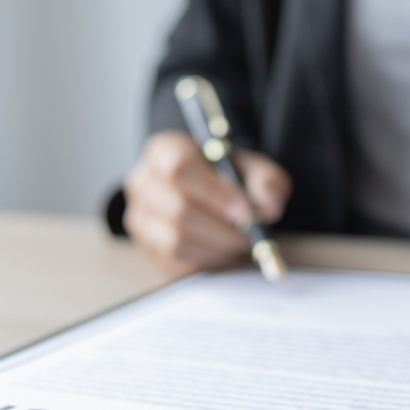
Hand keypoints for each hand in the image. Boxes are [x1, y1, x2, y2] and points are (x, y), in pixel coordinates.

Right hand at [123, 130, 291, 271]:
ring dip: (216, 246)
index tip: (247, 211)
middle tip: (251, 234)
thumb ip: (266, 181)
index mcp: (166, 149)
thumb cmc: (227, 175)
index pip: (180, 169)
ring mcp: (141, 215)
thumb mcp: (252, 167)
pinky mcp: (147, 245)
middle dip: (222, 228)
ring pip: (175, 240)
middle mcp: (145, 181)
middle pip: (177, 210)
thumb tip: (268, 207)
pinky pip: (176, 260)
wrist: (211, 190)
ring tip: (240, 242)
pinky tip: (224, 250)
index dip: (216, 194)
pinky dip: (207, 259)